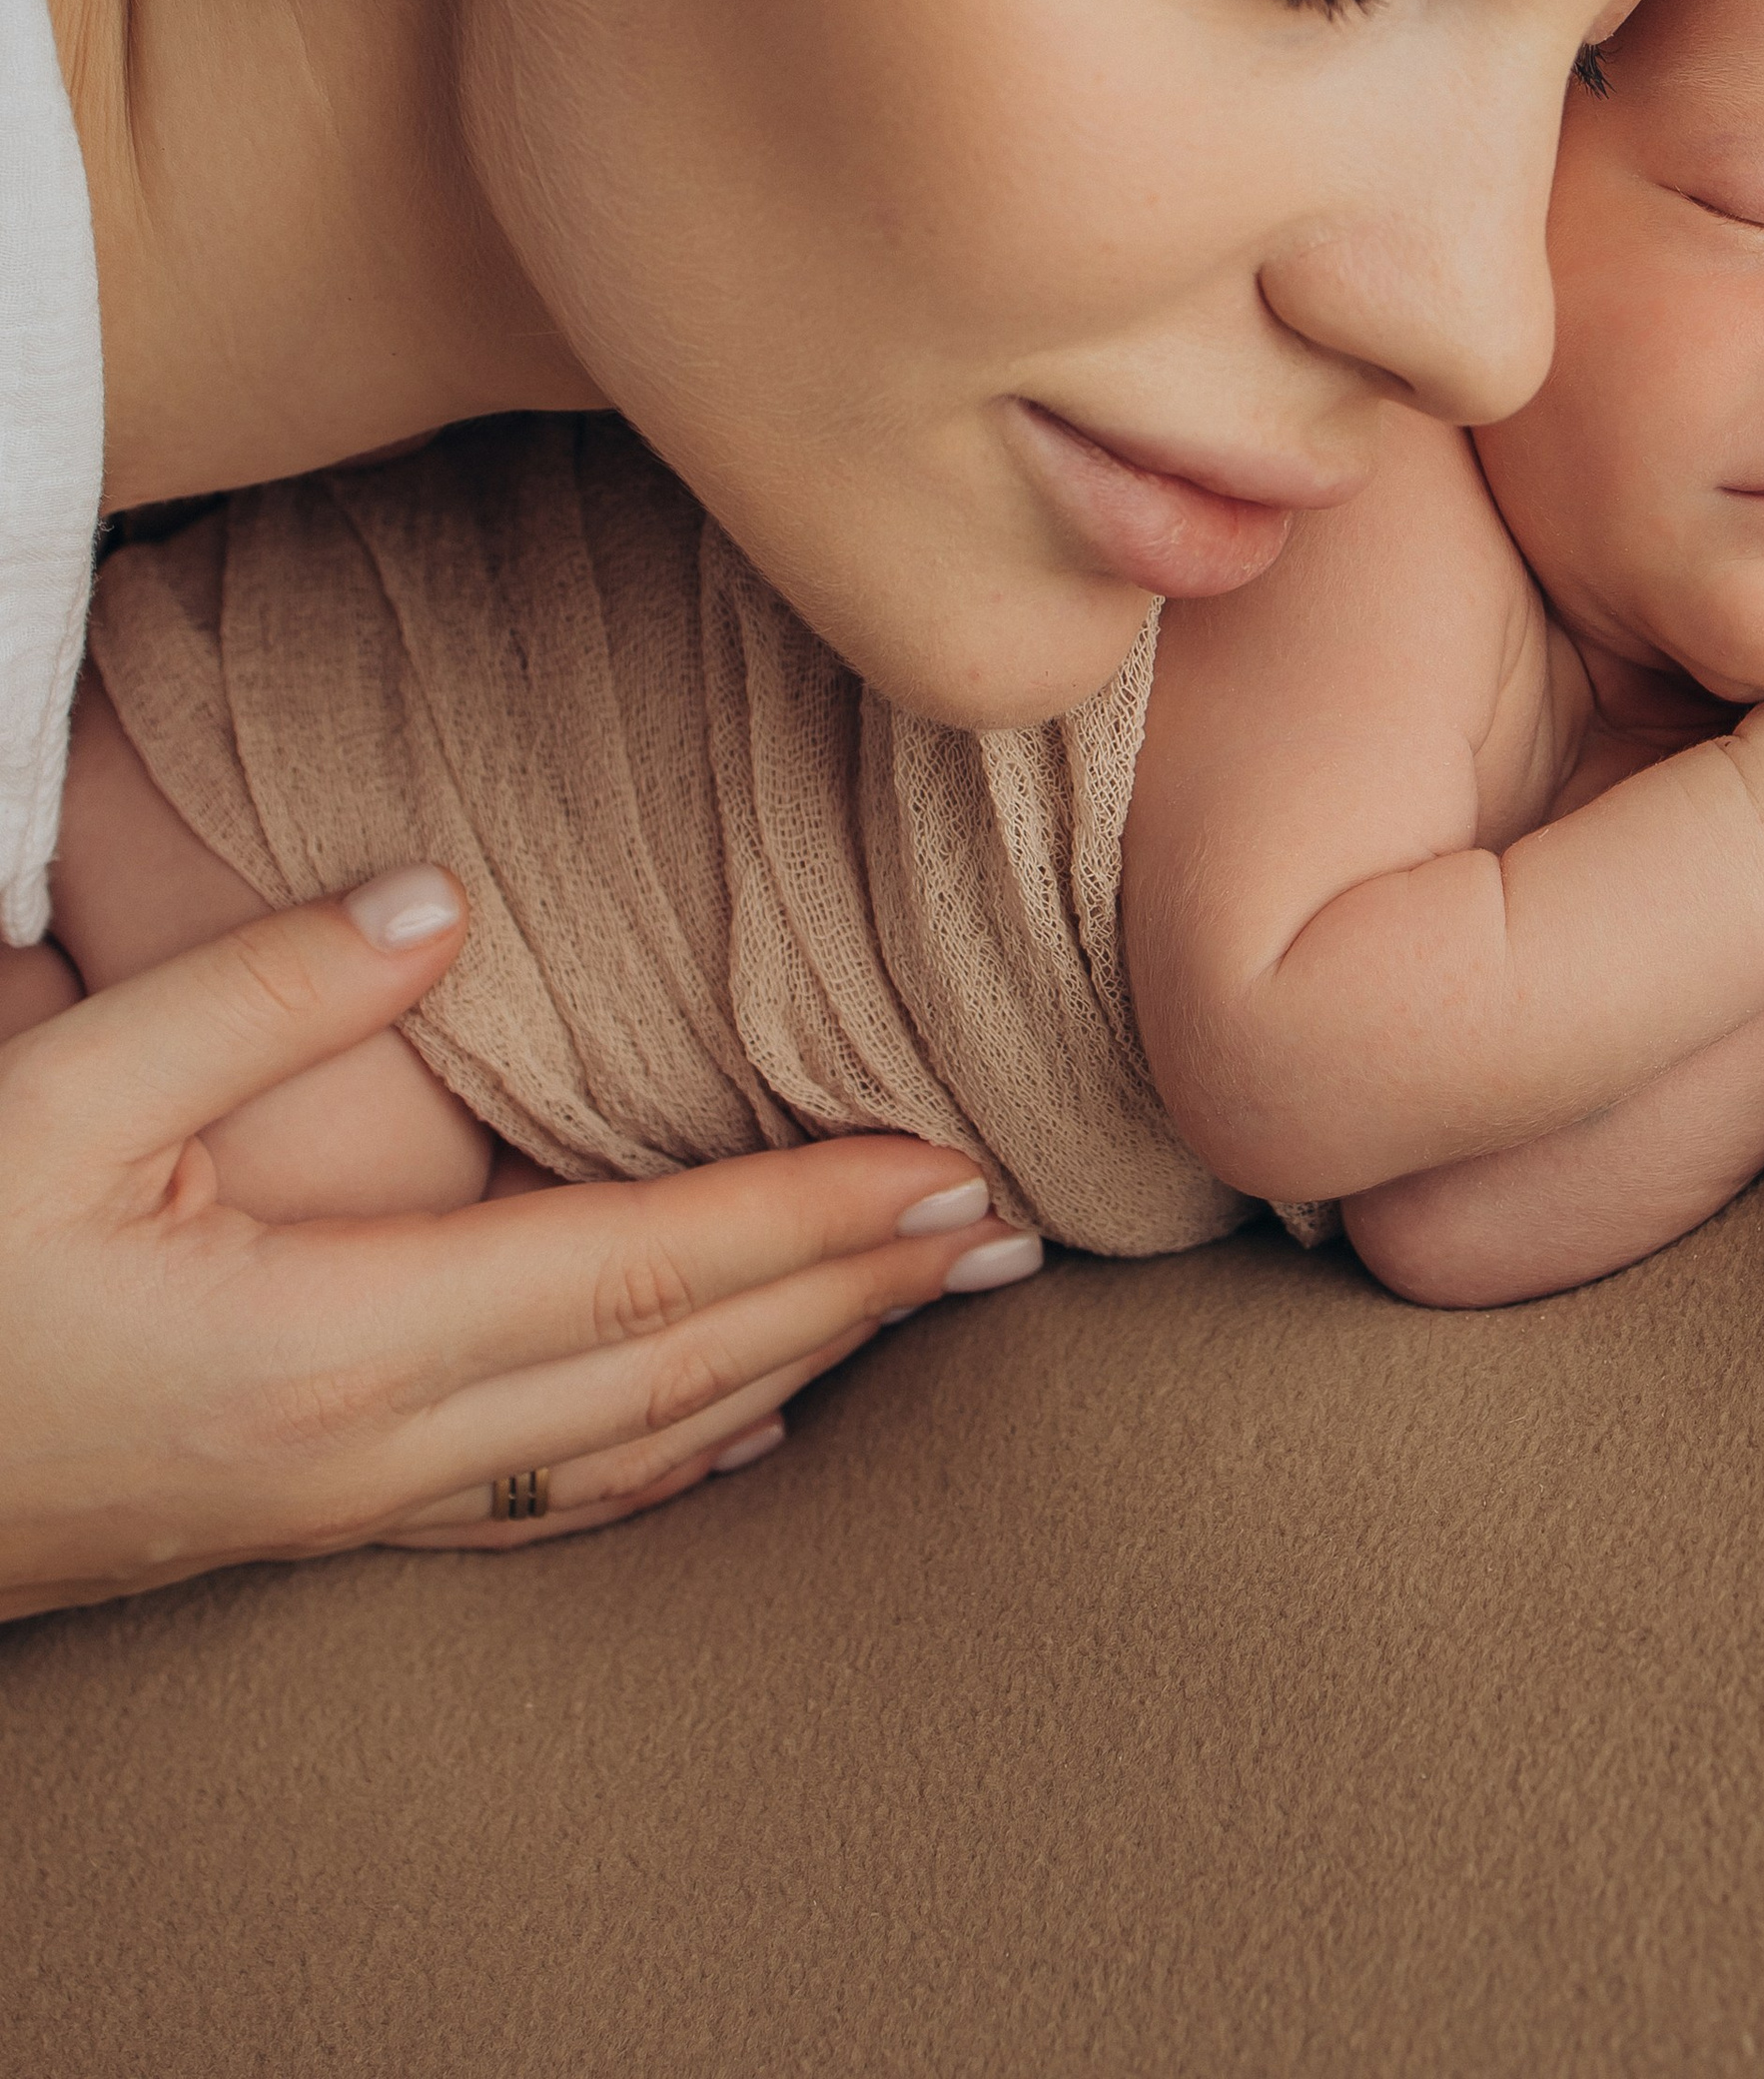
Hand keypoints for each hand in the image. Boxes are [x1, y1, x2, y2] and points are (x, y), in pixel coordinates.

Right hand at [0, 869, 1037, 1619]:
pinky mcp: (307, 1519)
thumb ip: (254, 994)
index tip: (946, 1167)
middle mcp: (373, 1450)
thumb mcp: (50, 1102)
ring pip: (630, 1442)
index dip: (807, 1220)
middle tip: (1005, 1226)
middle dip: (854, 1293)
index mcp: (334, 1345)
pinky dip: (672, 1453)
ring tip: (922, 1301)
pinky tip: (735, 1425)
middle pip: (675, 1366)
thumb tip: (439, 907)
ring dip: (795, 1365)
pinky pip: (543, 1498)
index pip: (639, 1271)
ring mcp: (346, 1507)